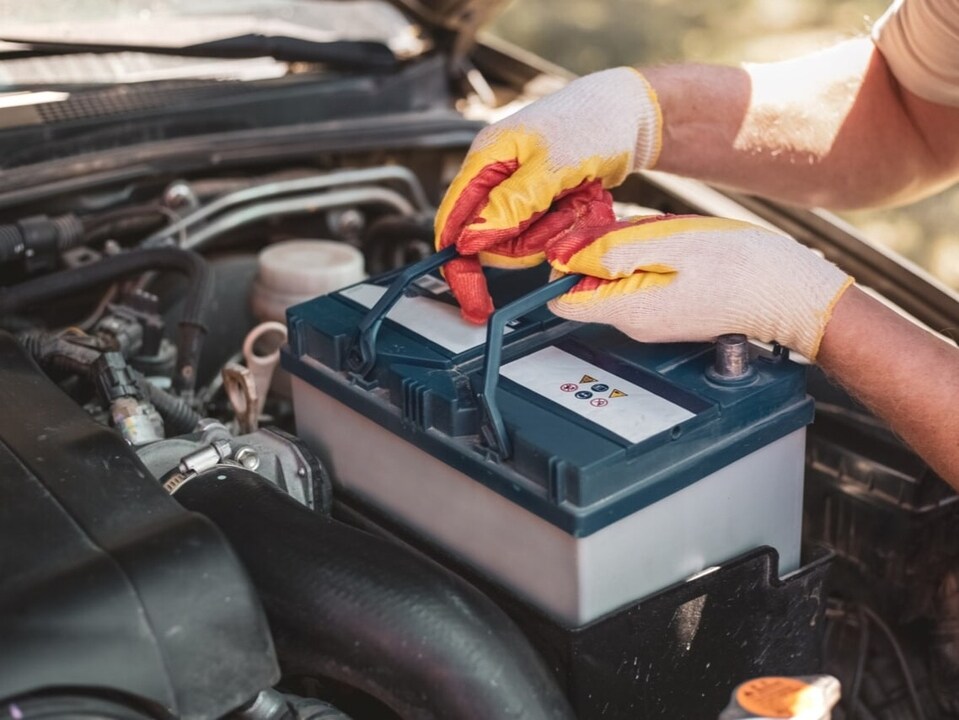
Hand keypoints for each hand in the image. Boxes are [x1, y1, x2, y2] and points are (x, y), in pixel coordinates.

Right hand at [435, 67, 662, 323]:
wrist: (631, 113)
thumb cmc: (592, 121)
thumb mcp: (551, 165)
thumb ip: (510, 204)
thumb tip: (470, 239)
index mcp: (485, 160)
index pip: (452, 223)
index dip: (459, 267)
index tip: (475, 300)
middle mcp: (496, 178)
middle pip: (492, 241)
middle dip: (530, 240)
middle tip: (563, 212)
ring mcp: (519, 192)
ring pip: (523, 242)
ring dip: (556, 229)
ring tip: (579, 198)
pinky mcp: (541, 202)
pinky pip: (546, 234)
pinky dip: (569, 224)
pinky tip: (584, 199)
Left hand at [545, 214, 853, 358]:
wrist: (791, 294)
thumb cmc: (743, 267)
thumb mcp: (671, 244)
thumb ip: (614, 251)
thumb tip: (566, 257)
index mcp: (629, 309)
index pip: (563, 298)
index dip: (564, 264)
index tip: (584, 236)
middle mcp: (634, 323)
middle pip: (590, 283)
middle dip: (603, 249)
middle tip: (642, 229)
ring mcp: (652, 321)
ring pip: (617, 277)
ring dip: (632, 250)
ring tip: (670, 238)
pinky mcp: (669, 312)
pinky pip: (643, 279)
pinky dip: (652, 258)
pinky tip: (681, 248)